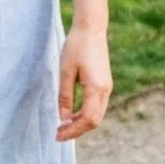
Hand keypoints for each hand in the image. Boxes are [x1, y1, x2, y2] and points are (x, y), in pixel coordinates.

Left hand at [56, 23, 111, 140]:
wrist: (91, 28)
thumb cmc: (76, 46)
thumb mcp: (65, 71)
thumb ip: (65, 96)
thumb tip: (63, 119)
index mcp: (96, 88)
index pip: (87, 120)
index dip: (73, 131)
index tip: (58, 135)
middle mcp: (105, 91)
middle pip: (94, 121)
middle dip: (77, 131)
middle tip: (58, 134)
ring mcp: (107, 88)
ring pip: (96, 115)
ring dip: (80, 123)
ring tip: (62, 125)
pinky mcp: (104, 84)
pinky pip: (97, 106)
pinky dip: (85, 114)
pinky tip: (71, 114)